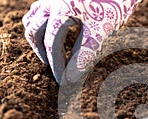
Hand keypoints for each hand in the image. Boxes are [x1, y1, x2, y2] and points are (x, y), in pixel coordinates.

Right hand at [22, 0, 140, 83]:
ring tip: (51, 53)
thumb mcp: (100, 31)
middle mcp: (52, 1)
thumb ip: (84, 54)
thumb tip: (71, 78)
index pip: (51, 43)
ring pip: (33, 20)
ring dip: (39, 39)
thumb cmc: (114, 4)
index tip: (63, 82)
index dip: (56, 65)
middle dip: (44, 54)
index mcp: (61, 9)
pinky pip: (39, 11)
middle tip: (56, 69)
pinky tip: (53, 34)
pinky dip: (42, 26)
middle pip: (35, 32)